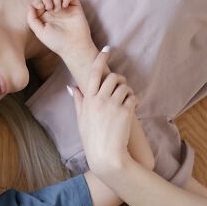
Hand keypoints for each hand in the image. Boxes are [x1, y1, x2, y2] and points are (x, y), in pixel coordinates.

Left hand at [27, 0, 95, 61]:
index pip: (38, 2)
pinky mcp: (74, 7)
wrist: (73, 46)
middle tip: (48, 7)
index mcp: (44, 16)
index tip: (40, 7)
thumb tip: (29, 6)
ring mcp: (64, 9)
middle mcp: (53, 11)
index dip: (37, 1)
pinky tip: (64, 6)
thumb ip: (32, 19)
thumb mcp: (39, 31)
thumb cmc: (55, 41)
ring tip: (57, 9)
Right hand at [70, 52, 138, 176]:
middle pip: (112, 77)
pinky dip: (135, 101)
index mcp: (88, 100)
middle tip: (121, 86)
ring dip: (128, 91)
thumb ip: (78, 101)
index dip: (101, 58)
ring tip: (127, 101)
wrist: (106, 156)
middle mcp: (100, 99)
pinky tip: (133, 109)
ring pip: (124, 86)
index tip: (106, 49)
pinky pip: (133, 97)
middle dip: (119, 79)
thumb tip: (71, 87)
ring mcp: (113, 105)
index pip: (94, 72)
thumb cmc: (92, 139)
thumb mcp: (81, 119)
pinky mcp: (126, 111)